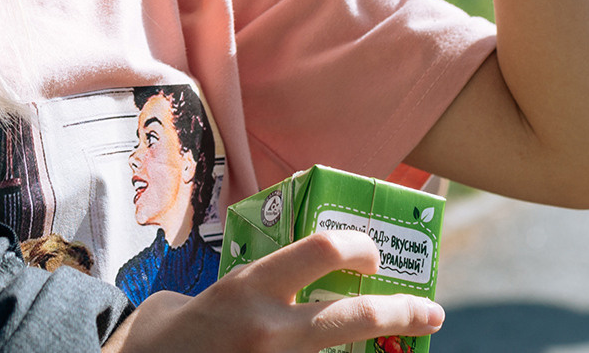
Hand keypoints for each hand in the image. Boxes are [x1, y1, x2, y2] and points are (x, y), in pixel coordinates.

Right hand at [103, 229, 444, 352]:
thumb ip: (243, 291)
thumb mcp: (194, 299)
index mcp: (246, 289)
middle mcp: (267, 330)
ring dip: (368, 352)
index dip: (360, 247)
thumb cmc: (160, 340)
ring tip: (392, 345)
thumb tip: (283, 286)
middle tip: (429, 313)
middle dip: (400, 313)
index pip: (322, 251)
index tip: (374, 254)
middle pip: (353, 316)